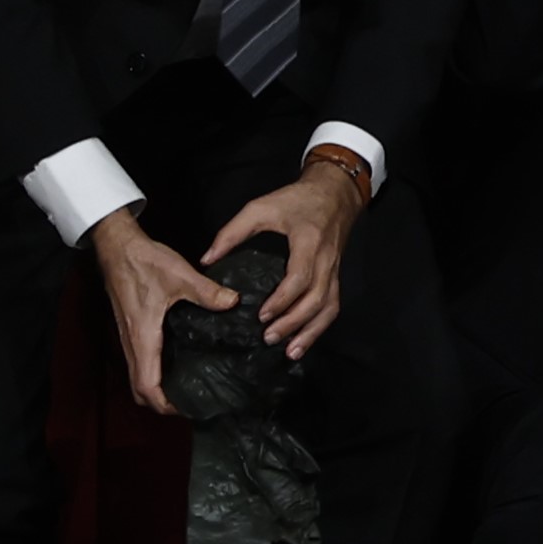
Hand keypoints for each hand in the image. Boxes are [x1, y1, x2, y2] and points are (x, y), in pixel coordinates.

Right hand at [90, 206, 227, 415]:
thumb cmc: (145, 262)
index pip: (146, 385)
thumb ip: (207, 292)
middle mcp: (132, 343)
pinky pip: (140, 361)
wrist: (118, 247)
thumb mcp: (180, 275)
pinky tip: (177, 362)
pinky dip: (153, 372)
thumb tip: (234, 303)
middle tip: (191, 403)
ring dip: (156, 388)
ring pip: (137, 376)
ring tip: (187, 388)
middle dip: (160, 403)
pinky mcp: (130, 328)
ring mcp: (128, 337)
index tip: (187, 409)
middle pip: (139, 389)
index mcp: (143, 337)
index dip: (164, 404)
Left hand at [196, 153, 369, 358]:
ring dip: (310, 332)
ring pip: (329, 307)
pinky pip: (332, 305)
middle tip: (268, 338)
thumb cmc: (296, 200)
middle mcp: (326, 260)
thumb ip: (232, 232)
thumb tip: (206, 260)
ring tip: (289, 352)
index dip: (283, 299)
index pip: (300, 277)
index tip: (261, 315)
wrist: (335, 191)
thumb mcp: (261, 207)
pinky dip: (319, 327)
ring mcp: (334, 270)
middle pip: (317, 298)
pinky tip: (302, 342)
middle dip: (294, 322)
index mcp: (309, 242)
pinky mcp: (335, 276)